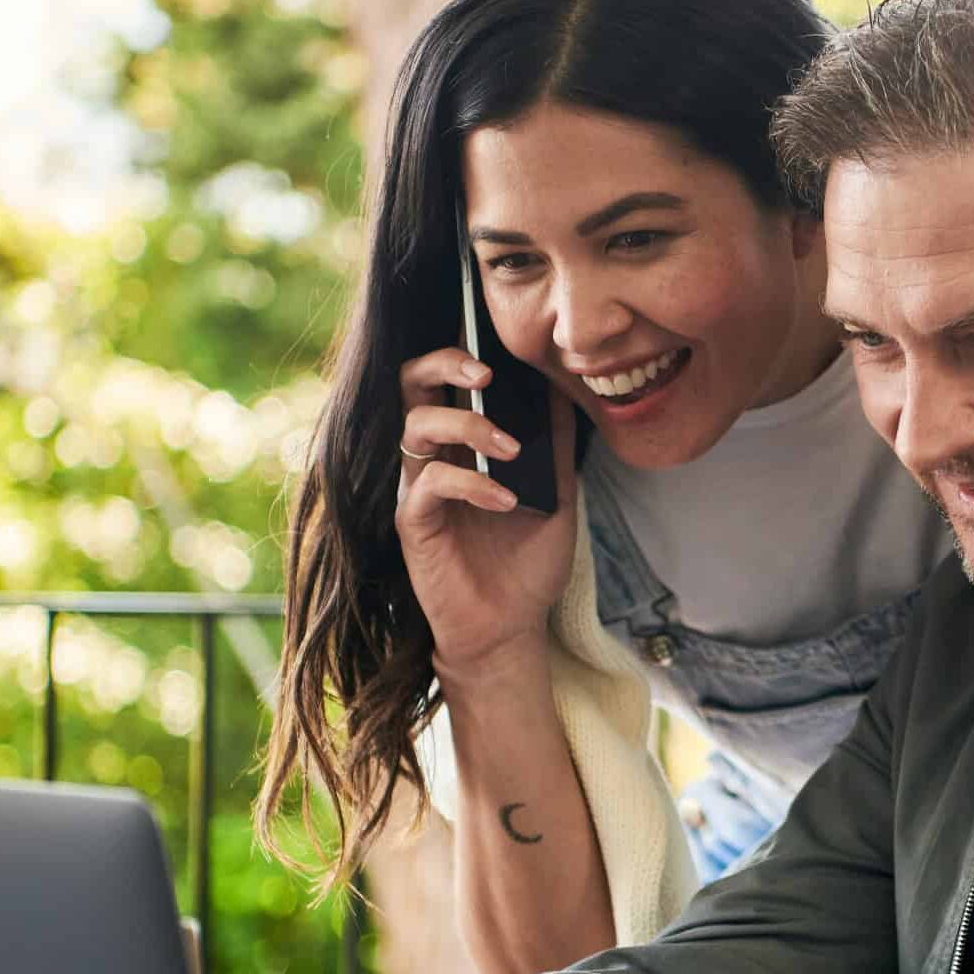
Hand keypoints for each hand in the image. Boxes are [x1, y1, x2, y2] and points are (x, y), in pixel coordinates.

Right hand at [396, 349, 578, 670]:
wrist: (511, 627)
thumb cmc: (526, 563)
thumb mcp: (556, 494)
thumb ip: (554, 445)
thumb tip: (563, 388)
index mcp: (461, 444)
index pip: (445, 378)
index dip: (461, 351)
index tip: (500, 346)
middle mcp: (433, 457)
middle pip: (410, 382)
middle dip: (444, 362)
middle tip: (486, 374)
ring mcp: (418, 488)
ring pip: (417, 425)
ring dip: (468, 426)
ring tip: (510, 448)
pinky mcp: (412, 522)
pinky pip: (430, 482)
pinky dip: (472, 482)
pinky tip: (506, 500)